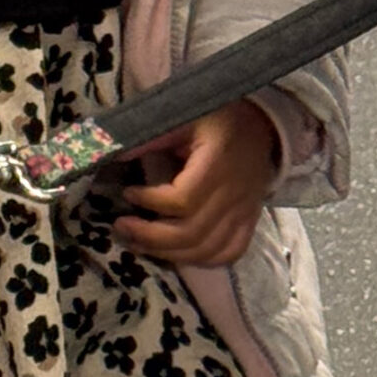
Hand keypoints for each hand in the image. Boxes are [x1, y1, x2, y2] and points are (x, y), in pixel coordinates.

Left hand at [112, 99, 279, 268]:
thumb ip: (152, 136)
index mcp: (219, 162)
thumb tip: (114, 154)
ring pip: (207, 250)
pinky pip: (229, 253)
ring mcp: (246, 211)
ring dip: (168, 253)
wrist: (262, 126)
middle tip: (122, 227)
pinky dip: (201, 260)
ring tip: (139, 243)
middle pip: (192, 233)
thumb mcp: (185, 116)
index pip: (184, 199)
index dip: (151, 202)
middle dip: (150, 237)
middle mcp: (235, 193)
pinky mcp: (250, 222)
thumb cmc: (218, 119)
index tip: (128, 192)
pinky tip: (176, 252)